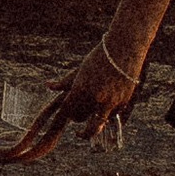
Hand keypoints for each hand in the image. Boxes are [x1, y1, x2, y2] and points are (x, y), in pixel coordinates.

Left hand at [8, 42, 140, 158]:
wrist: (126, 48)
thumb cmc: (101, 56)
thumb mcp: (81, 68)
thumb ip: (66, 82)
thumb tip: (49, 86)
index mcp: (81, 88)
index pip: (67, 110)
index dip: (66, 114)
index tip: (67, 115)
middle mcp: (94, 98)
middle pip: (79, 119)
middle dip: (77, 118)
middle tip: (76, 116)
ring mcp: (109, 102)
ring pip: (96, 125)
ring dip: (91, 126)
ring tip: (88, 128)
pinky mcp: (122, 103)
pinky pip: (111, 117)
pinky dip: (107, 116)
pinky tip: (105, 110)